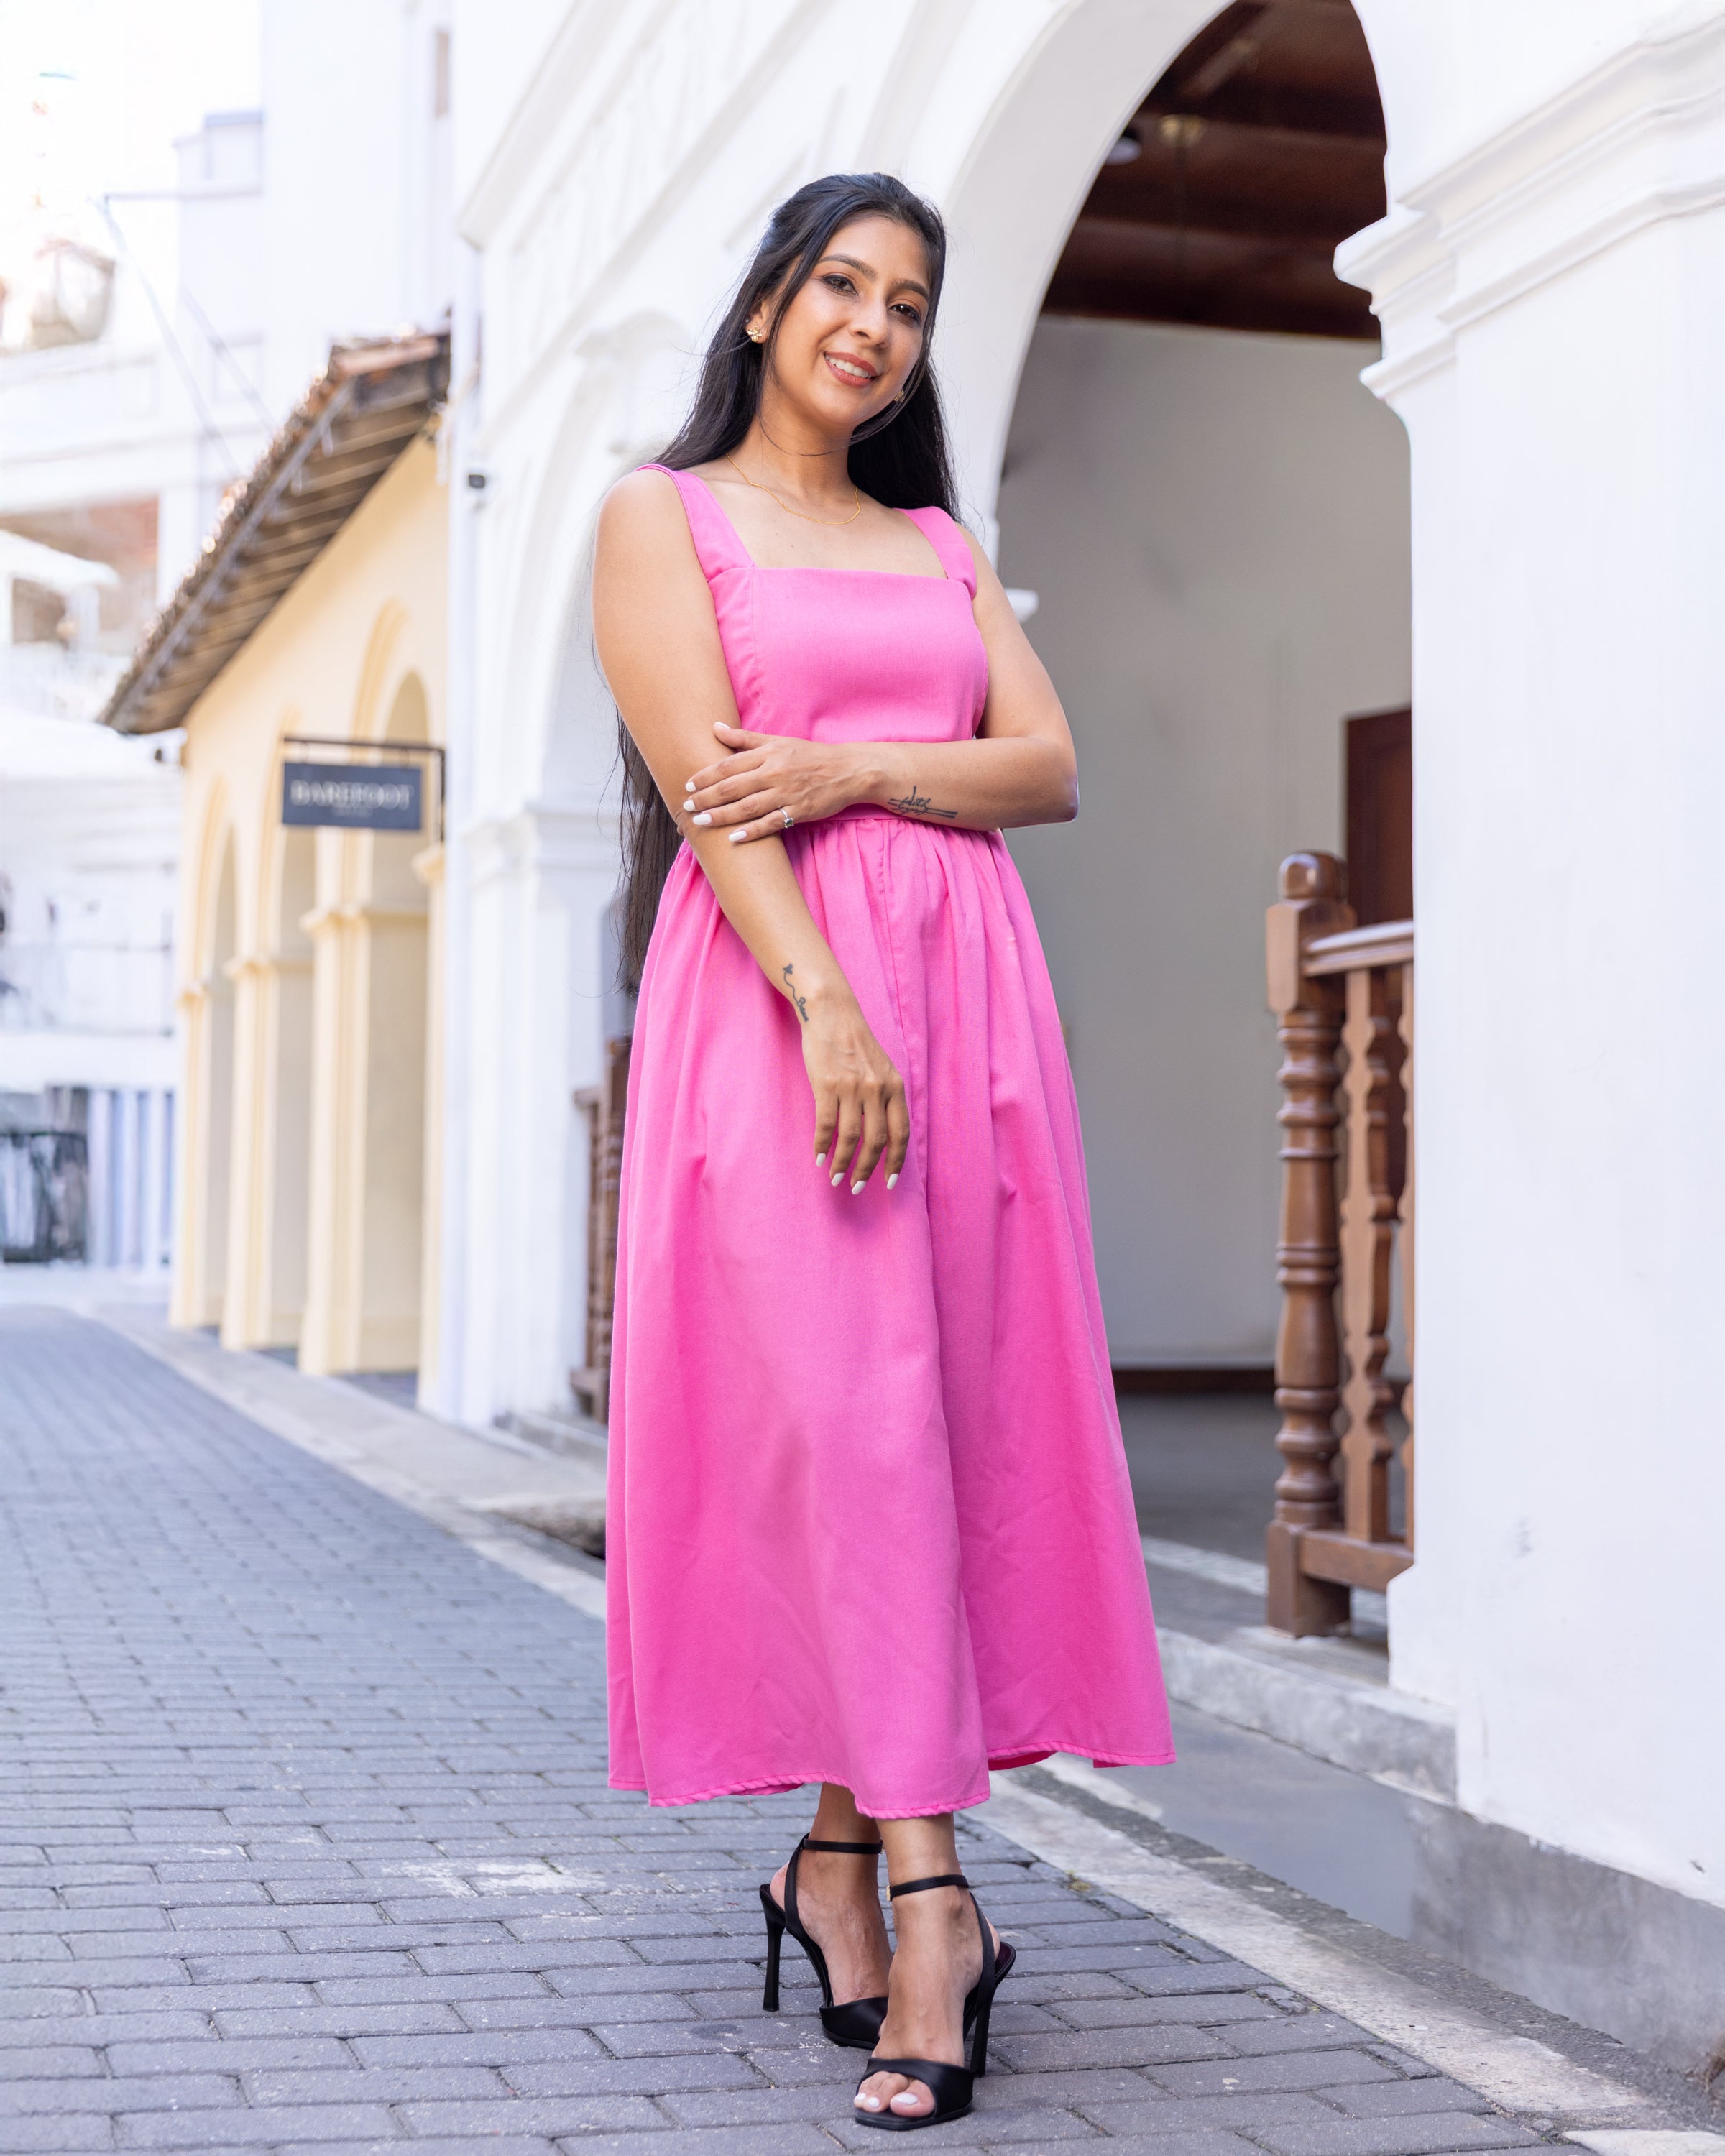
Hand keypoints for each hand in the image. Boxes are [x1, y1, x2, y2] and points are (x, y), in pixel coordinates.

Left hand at [683, 722, 871, 843]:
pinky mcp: (799, 812)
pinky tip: (734, 838)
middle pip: (733, 787)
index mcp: (768, 754)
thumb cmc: (810, 755)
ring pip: (748, 807)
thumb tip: (715, 727)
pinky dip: (753, 831)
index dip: (706, 776)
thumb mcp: (778, 741)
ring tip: (701, 822)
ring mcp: (787, 794)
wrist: (848, 770)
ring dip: (722, 816)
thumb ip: (745, 738)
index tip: (688, 785)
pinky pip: (772, 823)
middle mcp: (775, 773)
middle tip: (687, 807)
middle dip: (707, 798)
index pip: (729, 765)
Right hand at [795, 986, 909, 1193]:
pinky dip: (821, 1145)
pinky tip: (818, 1157)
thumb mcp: (882, 1068)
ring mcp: (852, 1087)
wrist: (831, 1014)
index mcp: (895, 1087)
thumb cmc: (855, 1044)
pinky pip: (825, 1125)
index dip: (896, 1162)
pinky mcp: (827, 1085)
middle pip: (876, 1141)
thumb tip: (884, 1135)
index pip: (900, 1134)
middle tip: (856, 1187)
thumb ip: (886, 1097)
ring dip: (842, 1163)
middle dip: (867, 1170)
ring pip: (850, 1138)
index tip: (888, 1183)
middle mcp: (877, 1089)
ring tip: (834, 1177)